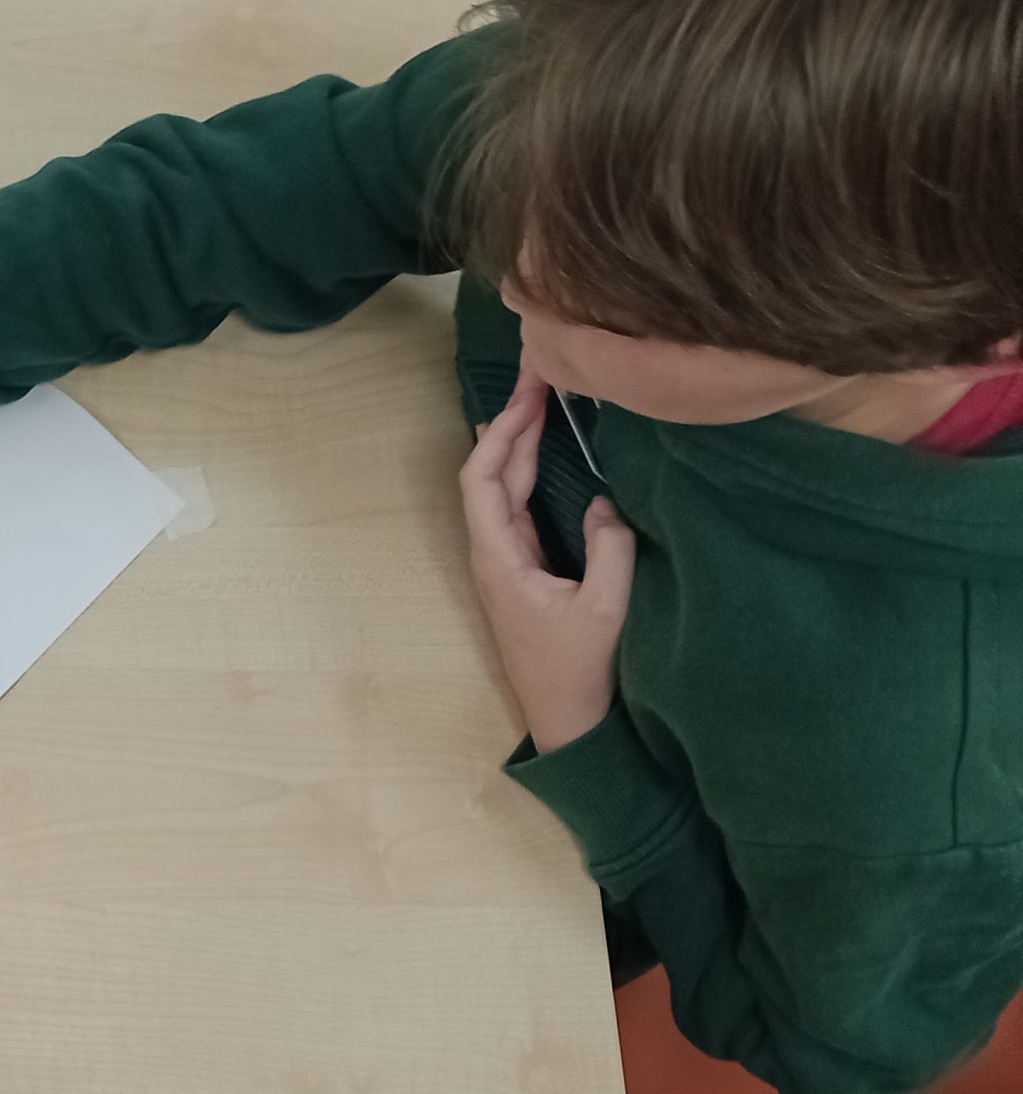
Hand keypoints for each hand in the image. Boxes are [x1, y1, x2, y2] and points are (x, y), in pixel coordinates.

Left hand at [461, 370, 634, 753]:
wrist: (567, 720)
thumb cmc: (579, 670)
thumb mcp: (604, 607)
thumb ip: (609, 547)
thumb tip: (602, 500)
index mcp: (500, 558)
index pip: (484, 478)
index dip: (502, 430)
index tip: (530, 390)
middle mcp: (494, 554)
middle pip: (492, 474)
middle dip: (513, 421)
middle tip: (541, 373)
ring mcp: (507, 561)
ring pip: (505, 488)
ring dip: (521, 441)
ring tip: (545, 394)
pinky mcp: (525, 569)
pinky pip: (521, 506)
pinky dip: (533, 469)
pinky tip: (550, 446)